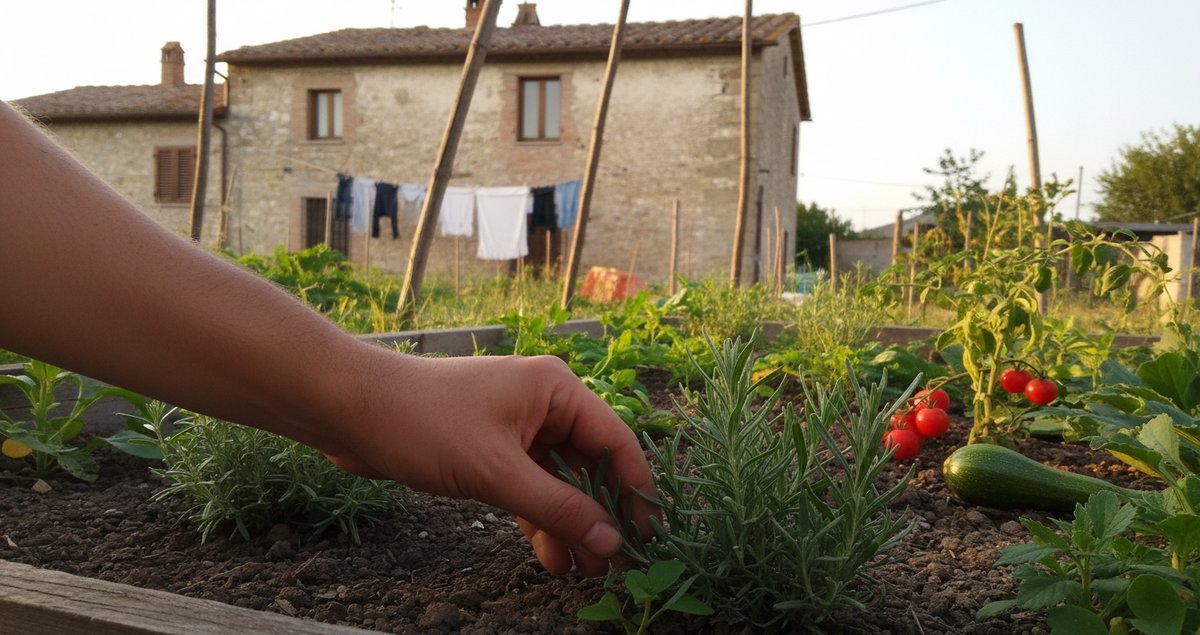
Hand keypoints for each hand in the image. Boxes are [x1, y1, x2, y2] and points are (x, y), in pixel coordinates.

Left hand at [323, 350, 657, 576]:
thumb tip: (610, 541)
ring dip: (569, 523)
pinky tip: (550, 555)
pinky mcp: (491, 448)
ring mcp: (516, 426)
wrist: (350, 409)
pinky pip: (529, 486)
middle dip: (601, 514)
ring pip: (559, 480)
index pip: (615, 443)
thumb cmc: (423, 423)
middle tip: (616, 564)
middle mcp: (543, 403)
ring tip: (584, 571)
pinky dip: (539, 518)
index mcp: (556, 390)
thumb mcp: (497, 473)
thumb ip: (558, 508)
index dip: (635, 491)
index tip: (648, 537)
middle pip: (590, 463)